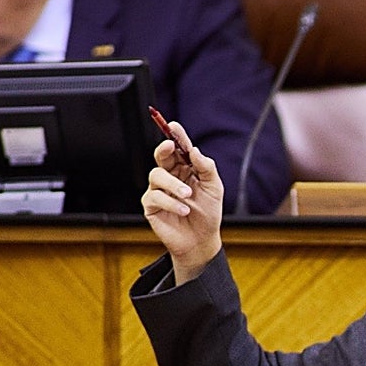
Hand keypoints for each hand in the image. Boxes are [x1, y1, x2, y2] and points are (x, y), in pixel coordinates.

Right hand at [142, 121, 223, 284]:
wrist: (201, 240)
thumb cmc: (207, 213)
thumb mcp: (214, 188)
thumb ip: (206, 168)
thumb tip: (194, 151)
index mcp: (185, 169)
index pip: (178, 148)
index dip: (175, 136)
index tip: (173, 125)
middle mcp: (170, 176)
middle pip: (161, 156)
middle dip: (163, 148)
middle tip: (169, 146)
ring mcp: (159, 190)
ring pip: (156, 175)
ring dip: (173, 184)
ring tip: (188, 195)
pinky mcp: (151, 205)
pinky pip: (155, 196)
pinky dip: (171, 203)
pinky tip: (184, 210)